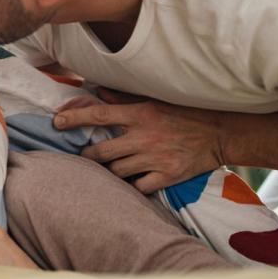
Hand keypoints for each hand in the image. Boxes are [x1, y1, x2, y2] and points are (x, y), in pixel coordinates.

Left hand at [54, 88, 225, 193]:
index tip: (56, 122)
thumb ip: (124, 100)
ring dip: (108, 171)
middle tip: (87, 154)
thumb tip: (98, 92)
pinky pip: (138, 187)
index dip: (74, 118)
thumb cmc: (185, 114)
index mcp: (140, 115)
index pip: (99, 115)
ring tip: (110, 167)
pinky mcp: (167, 177)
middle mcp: (144, 137)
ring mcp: (155, 159)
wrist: (221, 133)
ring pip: (116, 171)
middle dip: (88, 155)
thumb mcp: (155, 100)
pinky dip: (132, 186)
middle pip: (100, 151)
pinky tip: (131, 181)